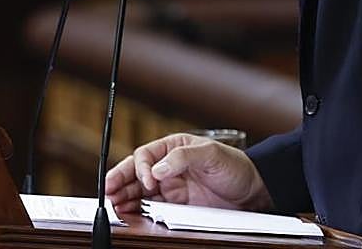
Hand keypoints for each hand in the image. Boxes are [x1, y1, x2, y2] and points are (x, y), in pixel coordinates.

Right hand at [104, 133, 272, 214]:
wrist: (253, 192)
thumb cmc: (234, 166)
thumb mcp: (211, 155)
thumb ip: (183, 158)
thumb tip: (157, 169)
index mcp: (173, 148)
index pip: (145, 155)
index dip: (140, 167)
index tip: (147, 181)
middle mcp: (167, 167)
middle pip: (136, 173)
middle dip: (120, 181)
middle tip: (108, 192)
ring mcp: (170, 187)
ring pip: (139, 191)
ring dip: (125, 197)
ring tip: (113, 205)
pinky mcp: (175, 206)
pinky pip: (151, 207)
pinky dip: (138, 210)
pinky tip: (129, 213)